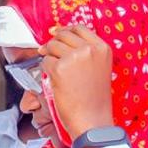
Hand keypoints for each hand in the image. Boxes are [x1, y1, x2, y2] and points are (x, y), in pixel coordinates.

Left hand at [39, 25, 114, 141]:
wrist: (91, 119)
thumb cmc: (94, 99)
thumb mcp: (99, 69)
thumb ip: (86, 53)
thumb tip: (59, 39)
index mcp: (102, 48)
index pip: (79, 28)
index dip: (64, 30)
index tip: (56, 34)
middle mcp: (89, 49)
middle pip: (63, 35)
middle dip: (52, 43)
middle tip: (47, 52)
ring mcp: (73, 58)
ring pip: (51, 47)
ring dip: (48, 57)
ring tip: (55, 71)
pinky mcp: (59, 68)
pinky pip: (45, 62)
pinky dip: (45, 70)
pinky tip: (54, 80)